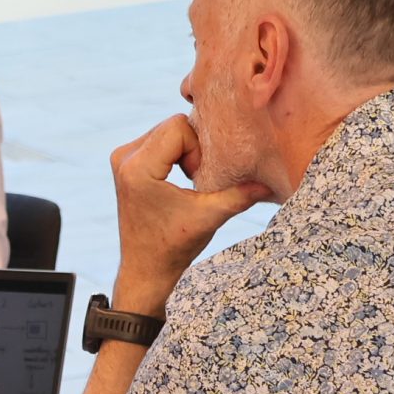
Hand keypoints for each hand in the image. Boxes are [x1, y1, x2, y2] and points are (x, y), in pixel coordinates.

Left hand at [108, 115, 266, 311]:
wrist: (145, 268)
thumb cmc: (173, 246)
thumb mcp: (210, 217)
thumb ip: (240, 195)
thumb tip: (272, 183)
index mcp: (138, 167)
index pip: (178, 127)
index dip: (197, 149)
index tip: (195, 178)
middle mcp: (124, 157)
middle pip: (172, 125)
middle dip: (192, 149)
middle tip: (194, 179)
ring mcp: (121, 159)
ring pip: (166, 131)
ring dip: (185, 151)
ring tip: (187, 181)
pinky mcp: (125, 163)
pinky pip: (158, 140)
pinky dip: (174, 154)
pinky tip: (177, 179)